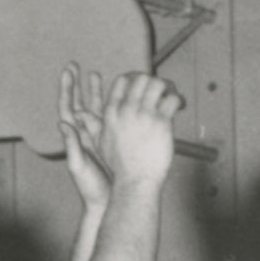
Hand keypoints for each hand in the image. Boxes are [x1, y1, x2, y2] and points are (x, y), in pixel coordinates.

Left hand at [57, 64, 110, 215]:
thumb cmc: (90, 189)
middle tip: (78, 67)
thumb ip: (71, 146)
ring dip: (95, 92)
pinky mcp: (110, 142)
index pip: (68, 108)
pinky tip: (117, 96)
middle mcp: (84, 135)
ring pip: (95, 109)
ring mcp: (97, 138)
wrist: (107, 202)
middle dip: (79, 86)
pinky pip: (109, 121)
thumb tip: (63, 124)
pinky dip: (111, 107)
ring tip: (96, 75)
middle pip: (80, 104)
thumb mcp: (79, 167)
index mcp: (75, 138)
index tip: (68, 72)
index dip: (67, 89)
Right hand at [90, 65, 181, 191]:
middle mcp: (126, 110)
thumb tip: (80, 116)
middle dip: (152, 81)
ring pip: (157, 83)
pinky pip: (172, 99)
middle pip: (141, 78)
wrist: (135, 182)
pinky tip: (179, 106)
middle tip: (160, 90)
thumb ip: (92, 125)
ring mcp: (144, 115)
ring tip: (171, 95)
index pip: (122, 81)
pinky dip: (178, 100)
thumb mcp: (99, 143)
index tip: (143, 87)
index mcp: (112, 112)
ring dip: (167, 87)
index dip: (134, 80)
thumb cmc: (120, 167)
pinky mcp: (161, 122)